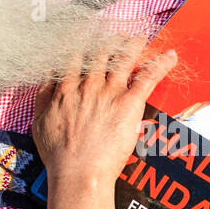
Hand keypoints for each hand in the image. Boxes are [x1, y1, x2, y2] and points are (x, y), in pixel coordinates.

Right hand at [32, 36, 178, 186]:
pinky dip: (160, 64)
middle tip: (117, 36)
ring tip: (140, 38)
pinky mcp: (128, 103)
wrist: (77, 172)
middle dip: (109, 42)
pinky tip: (170, 56)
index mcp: (66, 87)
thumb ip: (43, 96)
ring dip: (134, 45)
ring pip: (124, 58)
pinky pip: (147, 77)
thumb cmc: (58, 154)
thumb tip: (47, 77)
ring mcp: (109, 92)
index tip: (88, 40)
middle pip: (100, 53)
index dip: (84, 46)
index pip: (76, 57)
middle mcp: (88, 84)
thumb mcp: (39, 121)